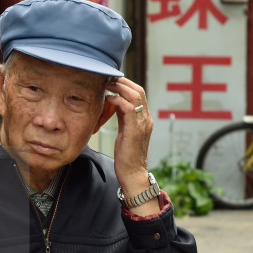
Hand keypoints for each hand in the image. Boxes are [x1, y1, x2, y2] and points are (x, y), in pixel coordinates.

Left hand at [104, 77, 155, 197]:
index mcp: (144, 119)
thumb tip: (114, 104)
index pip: (139, 94)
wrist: (132, 173)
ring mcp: (142, 123)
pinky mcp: (135, 129)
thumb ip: (123, 117)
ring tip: (107, 85)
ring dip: (120, 88)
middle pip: (138, 91)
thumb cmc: (126, 156)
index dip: (126, 85)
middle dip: (123, 82)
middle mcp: (146, 119)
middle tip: (108, 79)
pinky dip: (118, 100)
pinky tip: (108, 99)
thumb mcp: (125, 131)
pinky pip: (129, 108)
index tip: (112, 81)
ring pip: (135, 96)